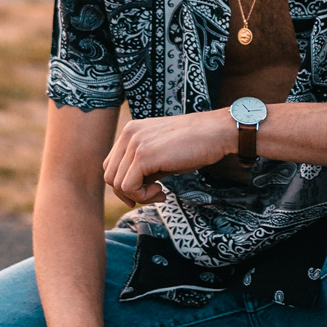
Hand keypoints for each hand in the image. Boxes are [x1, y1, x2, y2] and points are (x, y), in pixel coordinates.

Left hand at [103, 108, 235, 204]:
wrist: (215, 133)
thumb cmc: (194, 144)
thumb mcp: (161, 153)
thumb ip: (143, 166)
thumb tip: (130, 190)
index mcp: (131, 131)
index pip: (111, 165)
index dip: (124, 184)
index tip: (146, 191)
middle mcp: (129, 134)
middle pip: (110, 176)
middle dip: (129, 193)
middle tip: (154, 195)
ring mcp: (135, 143)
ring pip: (117, 184)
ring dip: (138, 196)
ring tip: (160, 192)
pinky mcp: (144, 155)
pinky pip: (128, 186)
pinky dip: (143, 196)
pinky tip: (162, 191)